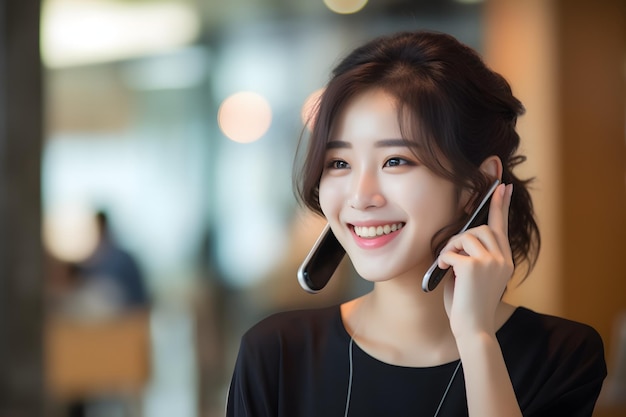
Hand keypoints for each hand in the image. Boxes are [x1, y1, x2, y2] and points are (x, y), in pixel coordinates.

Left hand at [439, 183, 513, 338]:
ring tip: (447, 266)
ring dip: (451, 248)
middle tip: (449, 255)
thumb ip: (474, 255)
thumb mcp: (475, 275)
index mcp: (505, 260)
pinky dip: (443, 259)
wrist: (473, 328)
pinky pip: (451, 251)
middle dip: (460, 237)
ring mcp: (491, 261)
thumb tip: (461, 236)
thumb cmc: (469, 304)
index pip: (502, 226)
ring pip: (466, 236)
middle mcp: (502, 258)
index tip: (503, 187)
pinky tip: (443, 272)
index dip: (501, 205)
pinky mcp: (474, 266)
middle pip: (481, 228)